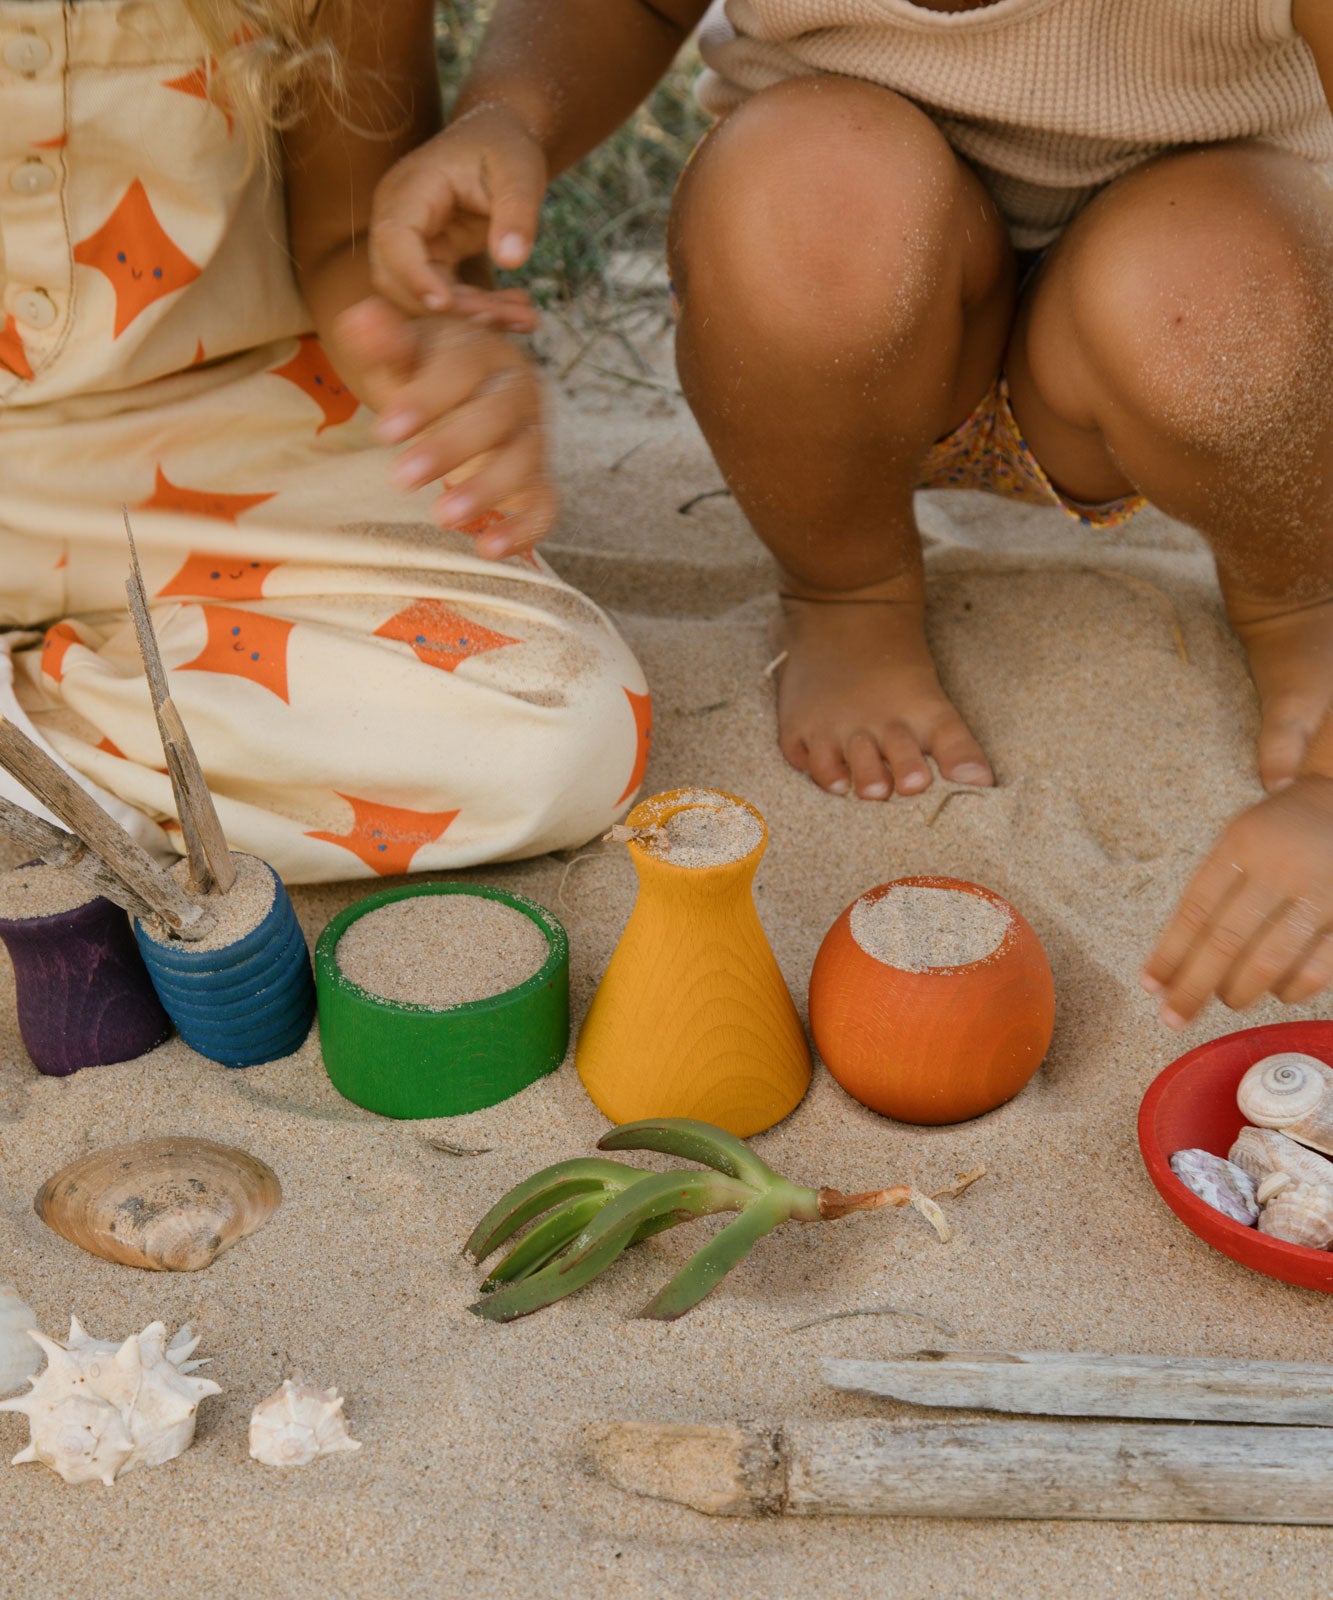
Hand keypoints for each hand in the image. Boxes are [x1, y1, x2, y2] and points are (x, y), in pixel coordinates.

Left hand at [336, 295, 556, 559]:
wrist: (469, 395)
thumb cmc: (429, 374)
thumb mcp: (405, 356)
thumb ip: (386, 343)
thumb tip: (359, 317)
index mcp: (487, 353)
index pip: (462, 369)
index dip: (426, 399)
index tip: (383, 432)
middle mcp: (520, 393)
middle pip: (497, 416)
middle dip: (451, 447)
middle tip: (401, 478)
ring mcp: (534, 438)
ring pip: (523, 461)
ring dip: (486, 489)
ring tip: (441, 517)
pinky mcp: (538, 481)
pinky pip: (543, 506)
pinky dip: (522, 529)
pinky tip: (488, 549)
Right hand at [369, 103, 547, 316]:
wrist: (497, 142)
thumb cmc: (505, 147)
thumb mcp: (520, 171)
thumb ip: (517, 212)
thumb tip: (511, 261)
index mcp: (410, 189)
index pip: (394, 239)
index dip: (413, 276)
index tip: (445, 305)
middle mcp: (399, 219)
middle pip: (398, 280)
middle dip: (449, 309)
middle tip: (507, 318)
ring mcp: (412, 245)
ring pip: (423, 299)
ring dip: (471, 317)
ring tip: (525, 318)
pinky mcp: (432, 263)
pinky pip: (448, 300)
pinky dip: (481, 312)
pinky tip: (520, 313)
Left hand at [1142, 773, 1332, 1026]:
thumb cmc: (1280, 831)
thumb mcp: (1239, 838)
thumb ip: (1211, 889)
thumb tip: (1171, 961)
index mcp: (1242, 845)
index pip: (1195, 910)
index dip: (1169, 954)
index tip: (1149, 986)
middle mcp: (1279, 868)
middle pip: (1225, 941)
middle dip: (1194, 987)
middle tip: (1173, 1017)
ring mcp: (1319, 893)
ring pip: (1269, 961)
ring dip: (1239, 991)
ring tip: (1227, 998)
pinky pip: (1317, 970)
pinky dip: (1290, 990)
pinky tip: (1277, 990)